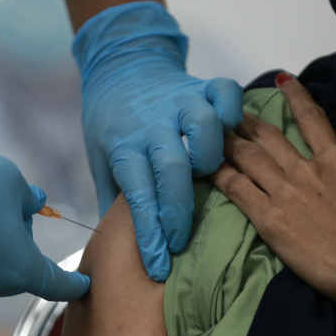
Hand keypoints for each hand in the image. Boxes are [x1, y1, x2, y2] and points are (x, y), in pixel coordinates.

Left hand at [74, 1, 242, 280]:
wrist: (121, 69)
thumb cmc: (113, 125)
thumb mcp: (102, 162)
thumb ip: (114, 200)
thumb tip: (117, 248)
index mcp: (124, 146)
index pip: (137, 195)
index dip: (149, 234)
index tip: (159, 266)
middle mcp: (152, 124)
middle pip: (171, 166)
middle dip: (179, 210)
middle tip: (181, 240)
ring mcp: (179, 103)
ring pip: (202, 124)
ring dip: (209, 154)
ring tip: (209, 175)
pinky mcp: (202, 86)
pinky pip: (225, 92)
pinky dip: (233, 109)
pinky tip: (233, 130)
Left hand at [211, 74, 335, 312]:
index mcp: (335, 160)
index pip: (310, 118)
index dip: (294, 96)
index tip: (281, 80)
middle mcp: (306, 170)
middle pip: (268, 138)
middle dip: (245, 121)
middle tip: (225, 109)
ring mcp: (286, 193)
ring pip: (247, 157)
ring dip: (226, 141)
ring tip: (208, 131)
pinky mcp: (271, 220)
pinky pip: (237, 189)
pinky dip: (218, 173)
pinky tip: (203, 165)